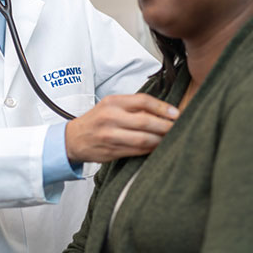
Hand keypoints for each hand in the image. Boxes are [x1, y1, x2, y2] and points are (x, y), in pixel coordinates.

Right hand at [64, 93, 178, 163]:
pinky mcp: (111, 151)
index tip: (176, 113)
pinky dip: (151, 150)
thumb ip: (133, 106)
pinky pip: (137, 151)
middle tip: (178, 127)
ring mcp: (110, 136)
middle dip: (165, 126)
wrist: (74, 138)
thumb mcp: (111, 105)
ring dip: (160, 140)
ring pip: (143, 139)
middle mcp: (110, 117)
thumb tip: (163, 110)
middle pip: (145, 121)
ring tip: (170, 139)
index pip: (143, 101)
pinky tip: (158, 147)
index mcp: (112, 102)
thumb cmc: (97, 120)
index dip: (162, 107)